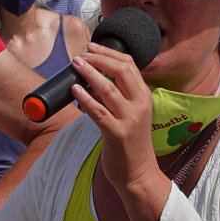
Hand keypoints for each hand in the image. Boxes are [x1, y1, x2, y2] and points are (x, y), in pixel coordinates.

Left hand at [70, 42, 158, 191]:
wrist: (138, 173)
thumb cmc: (130, 144)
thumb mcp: (129, 114)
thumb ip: (116, 97)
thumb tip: (90, 80)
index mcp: (144, 97)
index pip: (130, 64)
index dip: (109, 53)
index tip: (92, 47)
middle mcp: (140, 105)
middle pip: (121, 70)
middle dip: (99, 58)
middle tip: (82, 54)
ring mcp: (129, 119)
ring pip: (108, 88)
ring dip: (90, 73)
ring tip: (76, 64)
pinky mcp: (116, 133)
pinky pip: (98, 111)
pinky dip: (85, 98)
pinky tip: (75, 90)